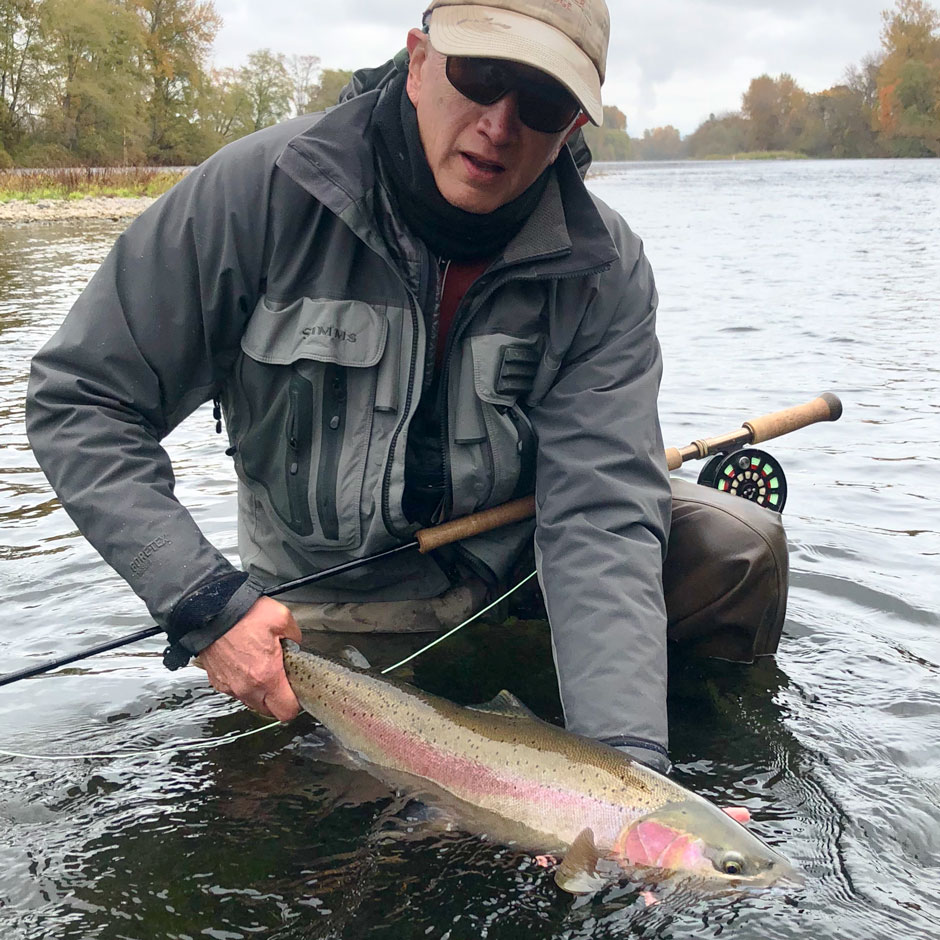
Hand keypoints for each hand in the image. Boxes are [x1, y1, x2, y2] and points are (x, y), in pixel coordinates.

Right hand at [197, 596, 302, 720]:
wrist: (210, 611)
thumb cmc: (242, 614)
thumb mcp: (282, 618)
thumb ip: (295, 637)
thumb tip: (296, 645)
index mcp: (266, 675)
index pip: (286, 711)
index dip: (296, 703)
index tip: (297, 691)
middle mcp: (246, 687)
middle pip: (269, 711)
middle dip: (279, 699)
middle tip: (283, 678)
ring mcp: (230, 686)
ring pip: (252, 702)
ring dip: (260, 692)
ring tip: (263, 668)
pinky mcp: (217, 681)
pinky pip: (236, 691)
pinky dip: (244, 684)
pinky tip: (247, 665)